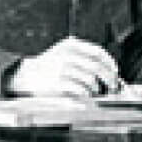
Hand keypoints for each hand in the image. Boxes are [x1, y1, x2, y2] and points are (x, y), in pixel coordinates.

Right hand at [6, 37, 122, 97]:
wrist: (26, 76)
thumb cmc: (52, 67)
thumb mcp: (66, 55)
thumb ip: (87, 59)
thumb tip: (113, 74)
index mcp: (71, 45)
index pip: (98, 53)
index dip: (110, 64)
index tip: (115, 73)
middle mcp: (66, 55)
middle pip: (97, 67)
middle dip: (109, 79)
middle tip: (112, 87)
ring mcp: (61, 70)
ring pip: (91, 80)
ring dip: (96, 89)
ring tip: (94, 92)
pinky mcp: (57, 84)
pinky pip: (81, 91)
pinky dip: (87, 95)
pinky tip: (86, 96)